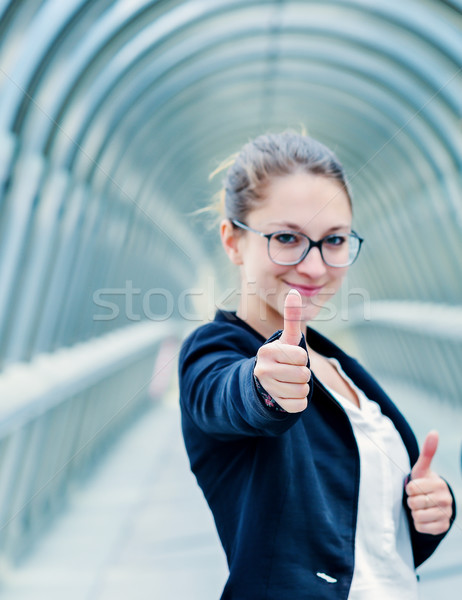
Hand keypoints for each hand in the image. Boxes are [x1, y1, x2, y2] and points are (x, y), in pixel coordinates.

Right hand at [254, 289, 309, 412]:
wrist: (266, 381)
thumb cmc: (282, 356)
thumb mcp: (286, 338)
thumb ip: (291, 316)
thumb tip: (295, 292)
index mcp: (267, 352)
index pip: (300, 357)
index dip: (301, 357)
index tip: (291, 357)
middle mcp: (262, 371)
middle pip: (303, 375)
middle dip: (303, 373)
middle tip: (292, 370)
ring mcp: (267, 389)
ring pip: (302, 390)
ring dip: (301, 387)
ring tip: (290, 381)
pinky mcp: (275, 405)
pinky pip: (299, 405)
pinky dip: (299, 401)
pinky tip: (289, 394)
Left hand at [405, 431, 452, 534]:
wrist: (431, 502)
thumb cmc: (424, 483)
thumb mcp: (422, 468)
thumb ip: (427, 452)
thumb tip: (434, 432)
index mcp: (439, 484)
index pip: (412, 489)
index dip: (409, 488)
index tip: (416, 487)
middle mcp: (446, 500)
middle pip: (414, 503)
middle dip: (411, 501)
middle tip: (418, 498)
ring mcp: (446, 514)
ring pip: (417, 516)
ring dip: (414, 512)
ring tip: (421, 507)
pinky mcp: (443, 528)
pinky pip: (421, 528)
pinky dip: (418, 524)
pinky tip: (424, 517)